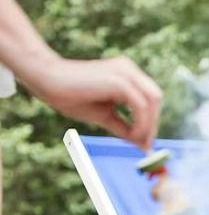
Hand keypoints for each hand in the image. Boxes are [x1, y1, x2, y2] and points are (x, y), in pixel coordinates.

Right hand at [26, 54, 161, 149]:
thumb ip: (124, 127)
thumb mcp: (104, 115)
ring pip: (152, 99)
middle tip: (146, 144)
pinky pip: (140, 104)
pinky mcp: (119, 80)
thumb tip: (141, 144)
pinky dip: (141, 122)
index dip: (152, 120)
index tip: (147, 142)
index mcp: (127, 74)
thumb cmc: (70, 96)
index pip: (150, 97)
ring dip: (149, 123)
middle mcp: (129, 70)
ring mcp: (125, 72)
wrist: (46, 80)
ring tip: (138, 140)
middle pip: (155, 97)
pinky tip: (132, 135)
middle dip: (153, 122)